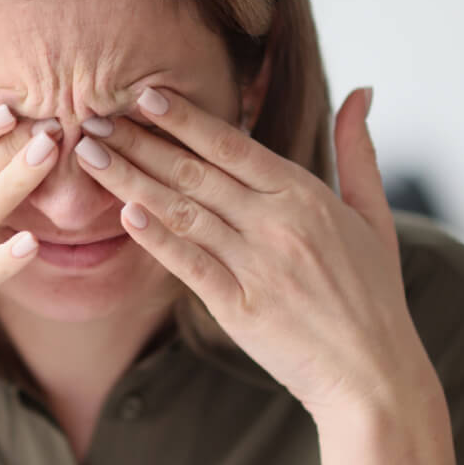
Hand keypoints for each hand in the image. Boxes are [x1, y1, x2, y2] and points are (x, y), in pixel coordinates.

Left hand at [73, 85, 455, 464]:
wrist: (373, 374)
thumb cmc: (373, 295)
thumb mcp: (375, 215)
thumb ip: (358, 151)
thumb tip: (361, 90)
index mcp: (305, 194)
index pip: (232, 144)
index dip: (184, 119)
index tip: (143, 95)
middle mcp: (277, 223)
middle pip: (195, 172)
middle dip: (139, 142)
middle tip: (93, 118)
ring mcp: (256, 265)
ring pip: (183, 212)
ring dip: (131, 181)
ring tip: (89, 157)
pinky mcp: (239, 308)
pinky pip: (190, 265)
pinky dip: (158, 239)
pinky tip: (125, 216)